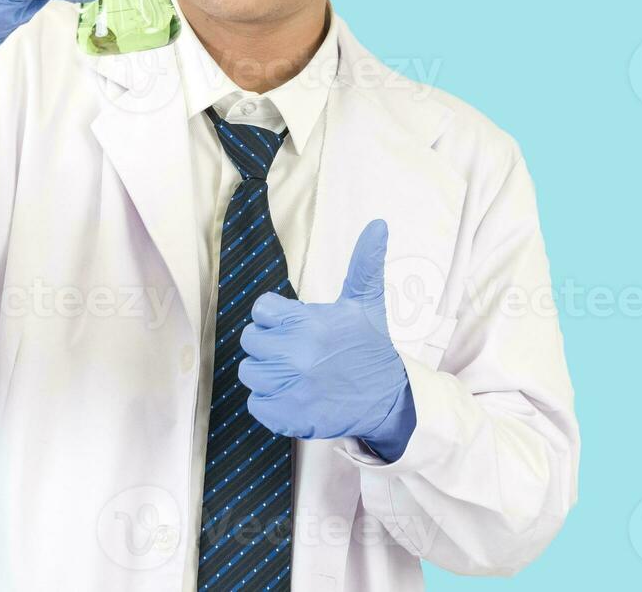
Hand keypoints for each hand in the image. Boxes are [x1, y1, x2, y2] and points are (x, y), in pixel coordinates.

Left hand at [237, 219, 417, 460]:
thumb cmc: (371, 347)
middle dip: (271, 344)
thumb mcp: (366, 304)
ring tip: (298, 373)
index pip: (261, 311)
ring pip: (250, 373)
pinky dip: (271, 402)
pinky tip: (296, 395)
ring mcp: (290, 389)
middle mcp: (295, 357)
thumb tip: (378, 224)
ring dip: (269, 373)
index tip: (295, 326)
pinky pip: (256, 404)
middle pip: (251, 342)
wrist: (390, 399)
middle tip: (299, 351)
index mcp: (307, 325)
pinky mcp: (286, 417)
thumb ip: (364, 263)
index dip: (276, 318)